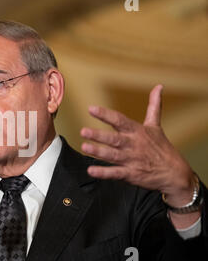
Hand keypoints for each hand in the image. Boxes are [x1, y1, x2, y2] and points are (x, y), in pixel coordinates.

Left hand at [80, 84, 194, 205]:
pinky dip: (103, 173)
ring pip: (112, 155)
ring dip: (99, 152)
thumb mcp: (156, 126)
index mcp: (137, 131)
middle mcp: (133, 145)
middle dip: (99, 135)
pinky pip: (115, 173)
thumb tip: (159, 86)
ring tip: (85, 147)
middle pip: (114, 139)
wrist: (175, 173)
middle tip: (83, 131)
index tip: (91, 109)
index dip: (105, 114)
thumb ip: (153, 106)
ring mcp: (132, 160)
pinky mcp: (131, 174)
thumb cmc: (162, 148)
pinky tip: (91, 170)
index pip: (119, 120)